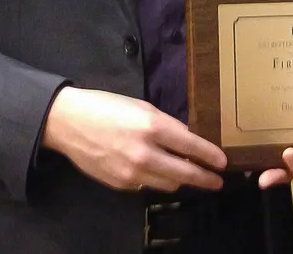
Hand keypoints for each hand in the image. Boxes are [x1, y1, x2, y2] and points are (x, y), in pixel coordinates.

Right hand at [41, 87, 226, 191]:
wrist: (68, 123)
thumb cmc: (107, 106)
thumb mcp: (142, 108)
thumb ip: (166, 125)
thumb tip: (189, 138)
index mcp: (152, 127)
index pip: (192, 145)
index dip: (211, 156)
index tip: (224, 162)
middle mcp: (145, 153)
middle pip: (185, 174)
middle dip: (205, 178)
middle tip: (218, 181)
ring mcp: (132, 173)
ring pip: (170, 184)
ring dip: (182, 180)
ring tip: (190, 175)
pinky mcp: (120, 184)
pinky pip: (148, 186)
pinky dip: (158, 180)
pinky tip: (161, 172)